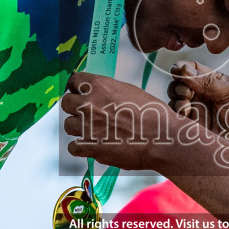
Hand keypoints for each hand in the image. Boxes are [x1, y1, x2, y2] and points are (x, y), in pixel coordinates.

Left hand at [60, 72, 180, 171]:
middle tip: (86, 114)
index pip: (73, 81)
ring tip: (92, 131)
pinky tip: (90, 145)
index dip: (76, 88)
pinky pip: (73, 147)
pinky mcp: (90, 147)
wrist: (162, 138)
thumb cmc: (152, 115)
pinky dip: (80, 147)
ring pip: (68, 125)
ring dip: (78, 127)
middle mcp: (89, 104)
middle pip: (66, 103)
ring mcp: (87, 126)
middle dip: (75, 108)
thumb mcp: (129, 92)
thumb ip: (108, 93)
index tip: (79, 93)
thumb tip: (98, 97)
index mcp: (100, 86)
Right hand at [167, 62, 228, 164]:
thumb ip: (207, 82)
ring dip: (176, 99)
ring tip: (186, 102)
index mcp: (216, 83)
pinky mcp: (197, 133)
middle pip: (180, 86)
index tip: (178, 69)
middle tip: (186, 90)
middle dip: (177, 84)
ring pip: (176, 103)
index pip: (192, 70)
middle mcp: (205, 98)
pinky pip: (179, 122)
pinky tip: (185, 112)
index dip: (183, 68)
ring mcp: (200, 115)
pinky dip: (176, 115)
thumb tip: (182, 68)